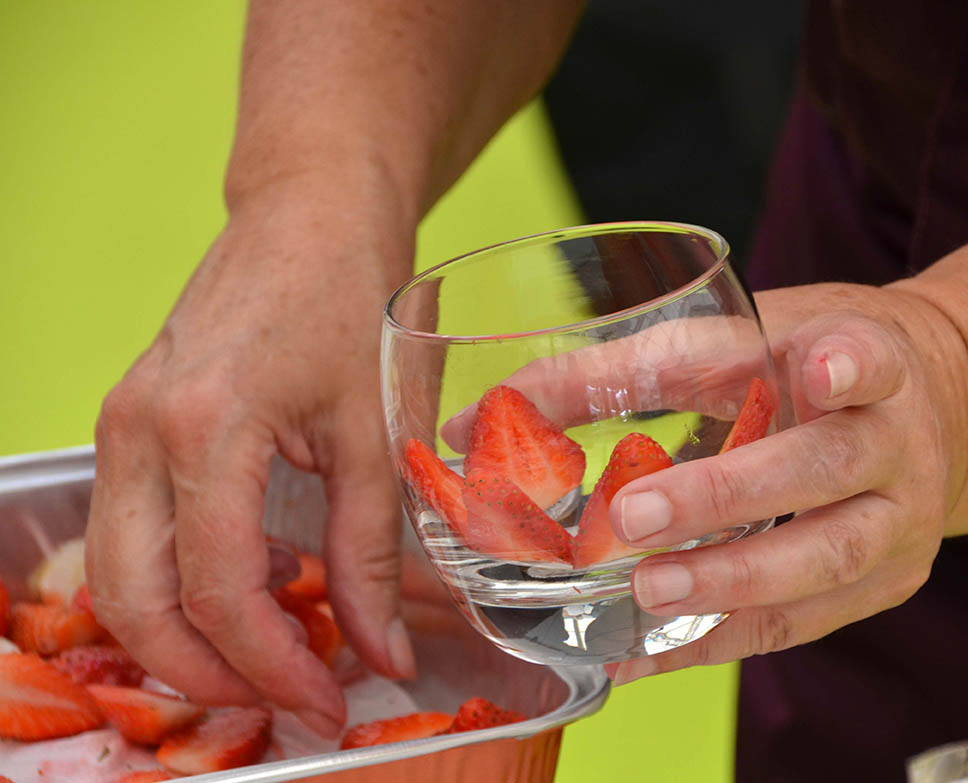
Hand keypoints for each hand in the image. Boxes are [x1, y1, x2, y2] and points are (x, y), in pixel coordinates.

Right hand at [85, 174, 414, 734]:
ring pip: (116, 575)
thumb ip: (373, 551)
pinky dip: (173, 584)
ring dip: (181, 635)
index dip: (273, 667)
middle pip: (135, 601)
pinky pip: (129, 531)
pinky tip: (250, 587)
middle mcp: (139, 430)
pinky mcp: (132, 422)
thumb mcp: (375, 431)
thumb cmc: (351, 297)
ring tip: (268, 656)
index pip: (220, 592)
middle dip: (205, 673)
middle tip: (286, 696)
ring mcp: (123, 424)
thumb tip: (381, 652)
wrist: (310, 212)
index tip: (326, 699)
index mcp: (205, 427)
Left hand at [602, 283, 967, 682]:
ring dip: (727, 584)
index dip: (849, 367)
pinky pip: (799, 623)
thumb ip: (626, 370)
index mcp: (870, 358)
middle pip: (825, 468)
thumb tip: (489, 415)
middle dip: (727, 496)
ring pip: (826, 561)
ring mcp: (900, 522)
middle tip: (635, 518)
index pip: (870, 357)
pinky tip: (646, 652)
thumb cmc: (805, 368)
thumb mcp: (739, 344)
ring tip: (644, 595)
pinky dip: (717, 639)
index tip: (822, 373)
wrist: (921, 414)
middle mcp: (896, 443)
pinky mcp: (881, 585)